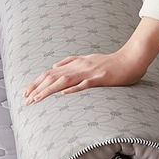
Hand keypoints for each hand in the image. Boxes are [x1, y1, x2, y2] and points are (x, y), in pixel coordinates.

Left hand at [23, 50, 147, 103]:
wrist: (132, 59)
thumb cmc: (110, 62)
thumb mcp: (87, 60)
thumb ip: (70, 62)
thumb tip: (54, 67)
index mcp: (75, 63)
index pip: (50, 73)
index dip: (36, 82)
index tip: (26, 93)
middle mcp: (79, 66)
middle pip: (53, 77)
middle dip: (37, 88)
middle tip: (26, 100)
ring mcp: (89, 72)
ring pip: (64, 80)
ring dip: (48, 90)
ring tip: (37, 99)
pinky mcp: (101, 78)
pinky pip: (86, 84)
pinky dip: (74, 89)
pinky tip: (63, 94)